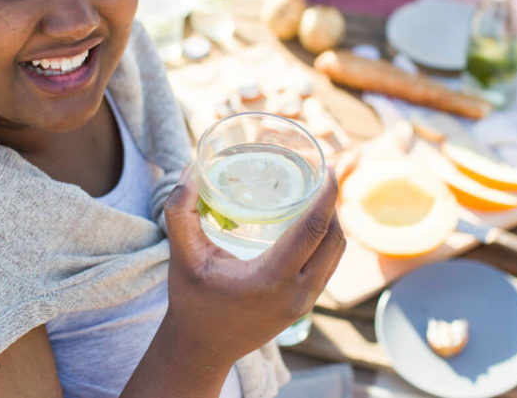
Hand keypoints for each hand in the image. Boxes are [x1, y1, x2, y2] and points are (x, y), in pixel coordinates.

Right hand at [162, 165, 344, 364]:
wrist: (201, 349)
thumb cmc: (192, 302)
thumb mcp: (182, 255)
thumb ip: (180, 211)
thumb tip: (189, 168)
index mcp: (271, 279)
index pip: (314, 230)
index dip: (327, 196)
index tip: (329, 168)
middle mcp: (296, 294)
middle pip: (334, 240)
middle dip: (334, 205)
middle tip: (323, 176)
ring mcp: (304, 303)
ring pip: (336, 255)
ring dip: (333, 224)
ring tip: (319, 196)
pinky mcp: (304, 307)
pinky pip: (328, 268)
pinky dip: (327, 243)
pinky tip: (313, 225)